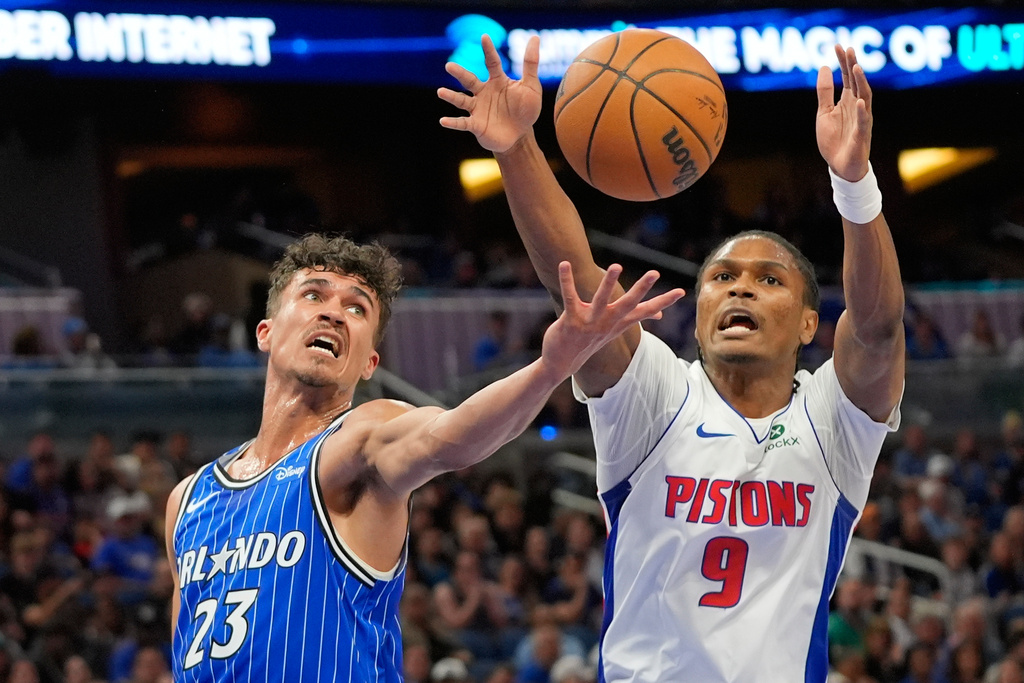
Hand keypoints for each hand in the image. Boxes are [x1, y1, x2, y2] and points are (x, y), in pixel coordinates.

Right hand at [438, 35, 541, 152]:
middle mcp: (484, 92)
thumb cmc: (525, 110)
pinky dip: (453, 122)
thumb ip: (530, 64)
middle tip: (449, 66)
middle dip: (459, 73)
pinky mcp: (476, 125)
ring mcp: (478, 109)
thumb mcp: (531, 87)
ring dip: (451, 96)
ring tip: (441, 92)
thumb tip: (534, 37)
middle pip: (469, 80)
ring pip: (461, 100)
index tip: (485, 37)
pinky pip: (462, 123)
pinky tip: (443, 121)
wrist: (520, 136)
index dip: (488, 50)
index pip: (491, 62)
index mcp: (497, 81)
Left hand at [541, 262, 684, 377]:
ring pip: (601, 301)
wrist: (562, 363)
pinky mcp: (571, 321)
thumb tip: (659, 316)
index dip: (664, 302)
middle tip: (655, 273)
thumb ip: (635, 318)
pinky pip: (570, 297)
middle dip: (641, 288)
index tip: (681, 292)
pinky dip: (567, 280)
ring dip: (608, 283)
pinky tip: (565, 263)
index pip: (645, 311)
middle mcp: (607, 323)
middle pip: (628, 304)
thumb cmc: (589, 340)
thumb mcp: (615, 329)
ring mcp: (589, 323)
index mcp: (618, 323)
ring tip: (617, 266)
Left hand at [816, 44, 871, 180]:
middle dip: (853, 66)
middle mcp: (857, 107)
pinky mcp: (861, 135)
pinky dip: (862, 112)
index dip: (843, 62)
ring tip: (856, 67)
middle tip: (849, 49)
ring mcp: (861, 120)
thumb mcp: (824, 113)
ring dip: (861, 82)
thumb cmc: (834, 140)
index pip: (847, 77)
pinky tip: (859, 101)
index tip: (838, 45)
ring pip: (865, 97)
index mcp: (848, 101)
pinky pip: (863, 122)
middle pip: (857, 82)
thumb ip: (825, 92)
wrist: (839, 166)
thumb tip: (824, 67)